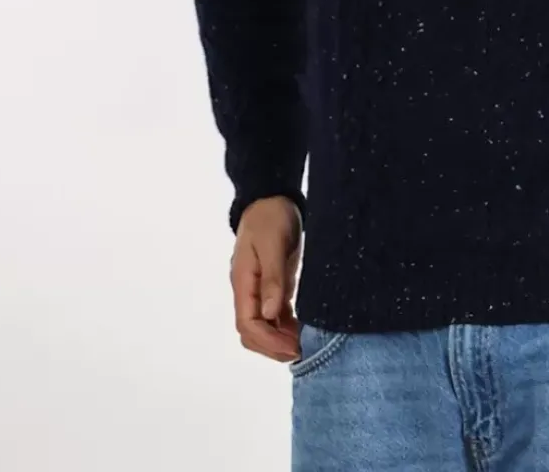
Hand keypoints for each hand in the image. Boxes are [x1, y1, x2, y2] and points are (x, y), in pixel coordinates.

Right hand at [231, 196, 303, 362]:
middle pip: (253, 331)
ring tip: (304, 345)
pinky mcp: (273, 283)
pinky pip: (275, 313)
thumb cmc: (271, 217)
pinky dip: (286, 326)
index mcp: (243, 282)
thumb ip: (272, 278)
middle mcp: (248, 289)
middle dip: (273, 346)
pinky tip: (301, 330)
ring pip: (264, 325)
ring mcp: (259, 288)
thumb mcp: (273, 244)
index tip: (292, 348)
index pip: (247, 324)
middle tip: (301, 351)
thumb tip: (268, 314)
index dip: (268, 341)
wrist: (272, 197)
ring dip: (280, 339)